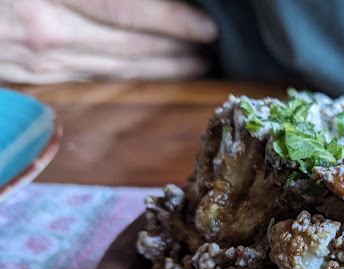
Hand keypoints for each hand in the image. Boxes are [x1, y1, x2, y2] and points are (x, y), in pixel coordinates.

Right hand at [0, 0, 218, 82]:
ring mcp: (35, 59)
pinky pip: (90, 82)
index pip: (125, 8)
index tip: (206, 27)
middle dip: (178, 53)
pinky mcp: (29, 76)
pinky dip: (127, 80)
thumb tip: (137, 0)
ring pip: (115, 73)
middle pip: (130, 50)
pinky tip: (148, 76)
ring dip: (162, 72)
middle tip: (210, 52)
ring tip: (193, 66)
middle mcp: (43, 30)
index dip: (172, 20)